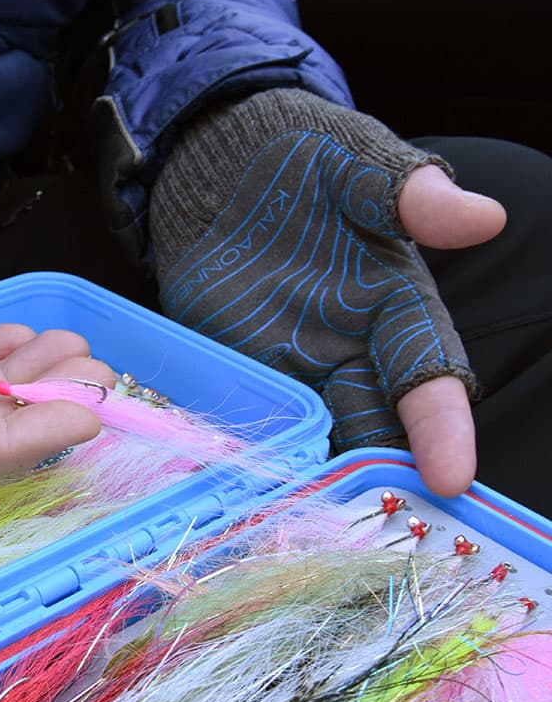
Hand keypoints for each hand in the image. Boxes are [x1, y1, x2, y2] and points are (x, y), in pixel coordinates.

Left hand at [150, 89, 504, 496]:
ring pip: (319, 441)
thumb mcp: (356, 164)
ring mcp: (290, 368)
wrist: (220, 168)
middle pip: (376, 429)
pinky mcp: (238, 373)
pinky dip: (260, 461)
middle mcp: (349, 351)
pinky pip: (255, 426)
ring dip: (322, 484)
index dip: (442, 429)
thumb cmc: (301, 161)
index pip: (426, 379)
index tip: (452, 478)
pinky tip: (254, 497)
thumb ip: (408, 195)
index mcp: (394, 309)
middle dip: (386, 483)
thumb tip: (483, 216)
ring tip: (320, 536)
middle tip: (384, 540)